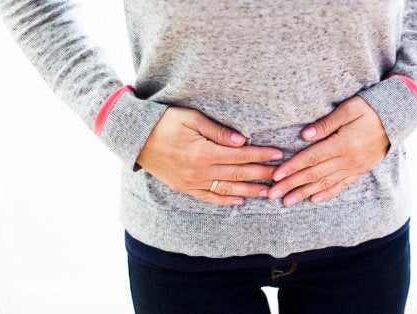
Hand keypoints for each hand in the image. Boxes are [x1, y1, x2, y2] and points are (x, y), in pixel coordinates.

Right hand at [136, 107, 283, 205]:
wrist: (135, 138)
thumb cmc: (163, 122)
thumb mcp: (191, 118)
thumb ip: (217, 131)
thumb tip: (241, 141)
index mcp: (203, 152)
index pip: (240, 155)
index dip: (261, 155)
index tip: (278, 154)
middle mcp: (199, 171)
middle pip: (238, 173)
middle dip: (261, 174)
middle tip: (281, 175)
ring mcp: (191, 182)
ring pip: (226, 188)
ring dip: (248, 191)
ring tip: (267, 192)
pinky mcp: (183, 187)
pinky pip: (208, 197)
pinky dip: (224, 200)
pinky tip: (238, 201)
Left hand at [267, 95, 389, 206]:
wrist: (397, 119)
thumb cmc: (371, 109)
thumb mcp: (349, 109)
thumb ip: (327, 123)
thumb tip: (305, 136)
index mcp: (343, 144)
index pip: (312, 158)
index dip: (292, 167)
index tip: (276, 176)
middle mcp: (348, 160)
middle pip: (314, 175)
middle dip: (292, 185)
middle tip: (273, 194)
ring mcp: (355, 167)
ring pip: (325, 184)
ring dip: (304, 193)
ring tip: (287, 202)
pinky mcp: (360, 170)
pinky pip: (341, 185)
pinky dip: (327, 193)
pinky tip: (314, 200)